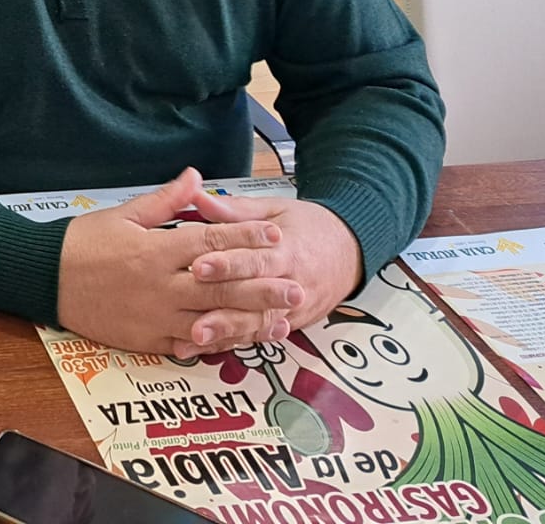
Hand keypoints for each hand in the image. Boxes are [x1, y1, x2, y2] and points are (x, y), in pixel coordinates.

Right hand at [55, 169, 303, 355]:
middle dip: (262, 288)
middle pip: (221, 287)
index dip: (245, 237)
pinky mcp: (147, 340)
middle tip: (296, 287)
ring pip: (212, 321)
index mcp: (156, 250)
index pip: (211, 242)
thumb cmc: (83, 242)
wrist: (45, 278)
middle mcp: (161, 286)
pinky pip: (190, 345)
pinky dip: (217, 344)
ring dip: (249, 322)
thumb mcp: (123, 213)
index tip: (276, 233)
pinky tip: (241, 342)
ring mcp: (155, 317)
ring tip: (280, 322)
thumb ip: (164, 200)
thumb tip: (197, 178)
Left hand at [188, 199, 362, 333]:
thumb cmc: (310, 227)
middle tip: (193, 313)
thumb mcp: (275, 209)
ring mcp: (293, 309)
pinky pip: (261, 335)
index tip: (198, 266)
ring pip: (258, 324)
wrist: (350, 251)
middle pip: (255, 299)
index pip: (255, 260)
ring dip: (227, 332)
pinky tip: (211, 347)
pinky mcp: (292, 324)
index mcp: (287, 250)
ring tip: (197, 337)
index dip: (227, 265)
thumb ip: (235, 209)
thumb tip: (198, 197)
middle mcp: (291, 283)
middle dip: (222, 307)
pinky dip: (236, 342)